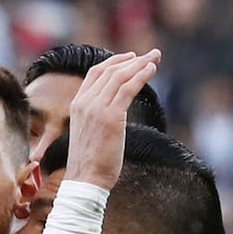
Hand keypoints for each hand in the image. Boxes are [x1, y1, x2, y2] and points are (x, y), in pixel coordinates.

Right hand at [64, 49, 160, 189]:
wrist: (86, 179)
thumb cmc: (91, 162)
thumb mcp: (90, 132)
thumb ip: (98, 117)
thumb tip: (115, 112)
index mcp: (77, 104)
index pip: (95, 73)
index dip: (114, 62)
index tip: (131, 58)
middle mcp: (85, 102)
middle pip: (109, 70)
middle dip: (132, 59)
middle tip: (151, 54)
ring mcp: (96, 108)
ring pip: (119, 76)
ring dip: (140, 64)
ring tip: (155, 59)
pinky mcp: (111, 116)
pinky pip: (127, 88)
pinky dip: (141, 76)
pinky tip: (151, 70)